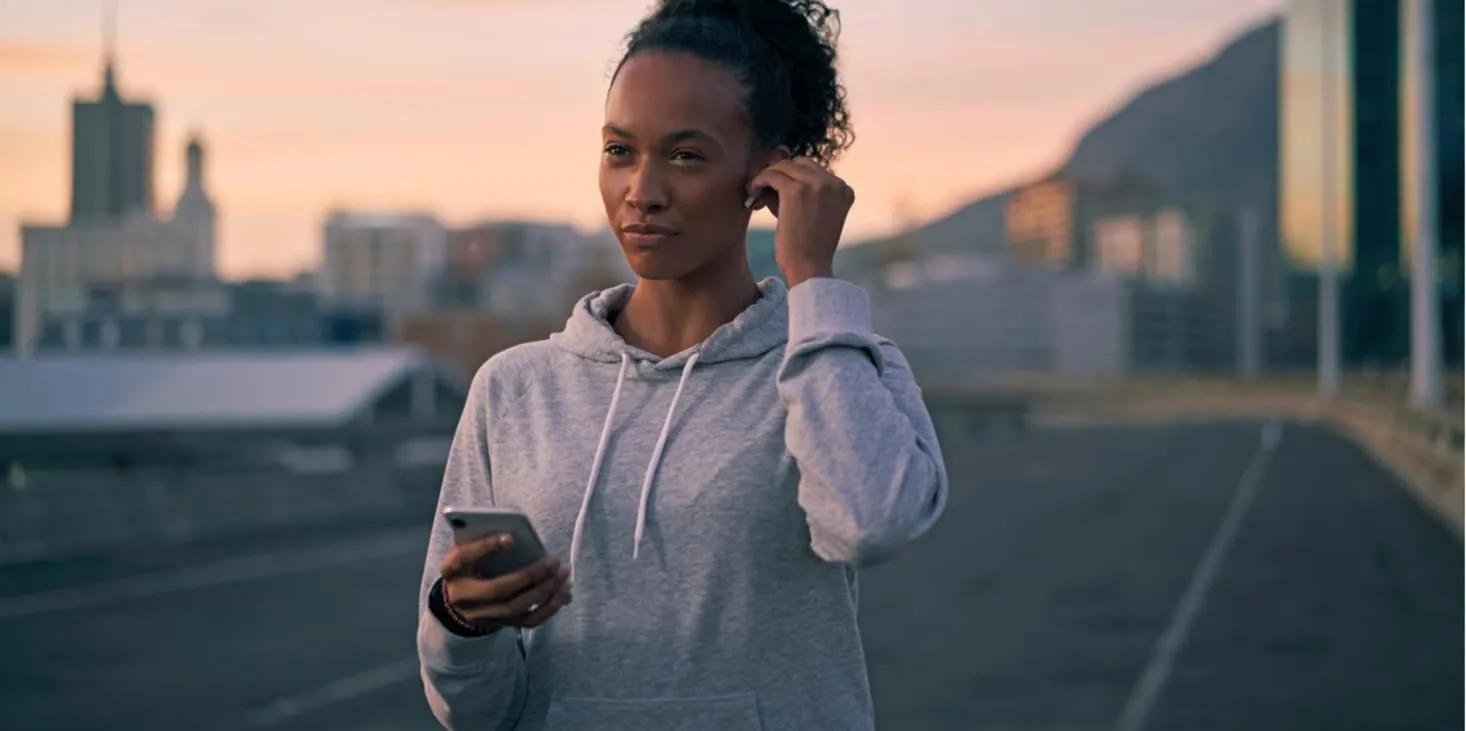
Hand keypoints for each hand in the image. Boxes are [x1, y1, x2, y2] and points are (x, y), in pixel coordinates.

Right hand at [440, 534, 571, 631]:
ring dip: (543, 591)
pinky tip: (563, 592)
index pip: (464, 558)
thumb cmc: (470, 563)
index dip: (486, 547)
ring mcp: (482, 614)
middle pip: (497, 589)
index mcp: (452, 569)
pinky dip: (548, 608)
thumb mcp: (468, 547)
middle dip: (528, 576)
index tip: (512, 537)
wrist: (459, 600)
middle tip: (552, 561)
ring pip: (515, 608)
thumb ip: (482, 536)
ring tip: (562, 574)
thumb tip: (516, 530)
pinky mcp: (501, 624)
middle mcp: (463, 596)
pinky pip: (528, 621)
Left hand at [746, 158, 854, 286]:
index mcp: (844, 189)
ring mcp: (817, 184)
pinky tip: (751, 193)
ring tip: (755, 192)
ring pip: (783, 167)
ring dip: (767, 177)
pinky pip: (771, 175)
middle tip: (763, 190)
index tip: (775, 191)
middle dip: (780, 174)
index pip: (813, 170)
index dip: (792, 179)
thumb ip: (802, 191)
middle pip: (799, 164)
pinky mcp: (797, 191)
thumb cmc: (808, 248)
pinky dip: (759, 181)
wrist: (809, 270)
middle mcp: (835, 183)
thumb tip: (774, 165)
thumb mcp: (814, 214)